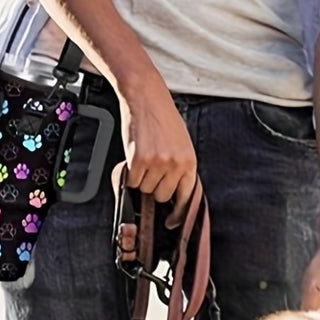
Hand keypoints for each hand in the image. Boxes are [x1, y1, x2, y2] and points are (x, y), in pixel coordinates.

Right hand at [118, 79, 197, 224]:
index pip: (187, 198)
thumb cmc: (163, 119)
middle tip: (152, 169)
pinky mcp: (139, 161)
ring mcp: (158, 163)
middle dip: (155, 187)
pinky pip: (131, 181)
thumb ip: (180, 168)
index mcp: (190, 162)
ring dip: (141, 178)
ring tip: (145, 157)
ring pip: (145, 189)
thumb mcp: (181, 145)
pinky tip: (135, 156)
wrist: (146, 98)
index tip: (172, 222)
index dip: (178, 213)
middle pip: (162, 196)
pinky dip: (130, 173)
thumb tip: (173, 192)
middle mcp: (176, 165)